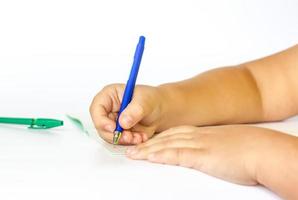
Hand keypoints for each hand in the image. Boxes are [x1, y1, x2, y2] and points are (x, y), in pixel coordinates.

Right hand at [90, 84, 166, 144]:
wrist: (162, 111)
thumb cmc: (153, 100)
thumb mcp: (145, 101)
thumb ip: (134, 110)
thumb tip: (123, 121)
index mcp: (110, 95)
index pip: (96, 109)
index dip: (101, 120)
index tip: (112, 128)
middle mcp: (109, 109)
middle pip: (101, 126)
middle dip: (114, 134)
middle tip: (128, 137)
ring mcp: (113, 122)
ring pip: (109, 136)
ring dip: (123, 139)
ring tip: (138, 136)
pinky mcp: (120, 132)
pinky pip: (120, 141)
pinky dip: (130, 142)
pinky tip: (141, 137)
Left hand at [126, 125, 293, 184]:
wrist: (263, 149)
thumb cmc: (249, 149)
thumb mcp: (226, 144)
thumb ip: (214, 147)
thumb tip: (210, 154)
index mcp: (202, 134)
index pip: (174, 135)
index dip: (158, 139)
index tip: (147, 142)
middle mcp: (197, 137)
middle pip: (166, 139)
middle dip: (147, 144)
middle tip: (132, 147)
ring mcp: (198, 145)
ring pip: (166, 145)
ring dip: (147, 150)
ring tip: (132, 154)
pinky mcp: (202, 156)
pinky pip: (176, 154)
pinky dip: (160, 155)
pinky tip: (149, 156)